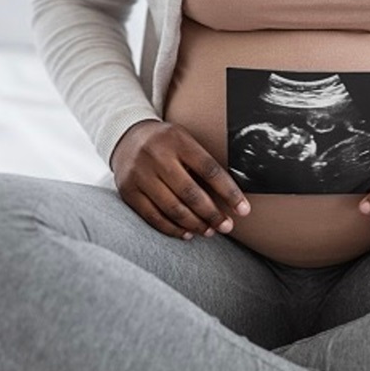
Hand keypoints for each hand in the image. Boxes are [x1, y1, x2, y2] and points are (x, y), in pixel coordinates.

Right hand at [111, 120, 250, 240]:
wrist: (126, 137)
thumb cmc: (166, 143)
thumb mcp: (185, 140)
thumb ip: (202, 162)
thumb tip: (231, 195)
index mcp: (178, 141)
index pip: (210, 169)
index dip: (229, 192)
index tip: (243, 209)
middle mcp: (157, 156)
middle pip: (191, 192)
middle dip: (212, 214)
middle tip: (226, 226)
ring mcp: (140, 174)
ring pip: (172, 208)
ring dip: (194, 224)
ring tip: (209, 231)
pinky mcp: (128, 191)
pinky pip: (153, 216)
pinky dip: (172, 228)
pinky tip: (187, 233)